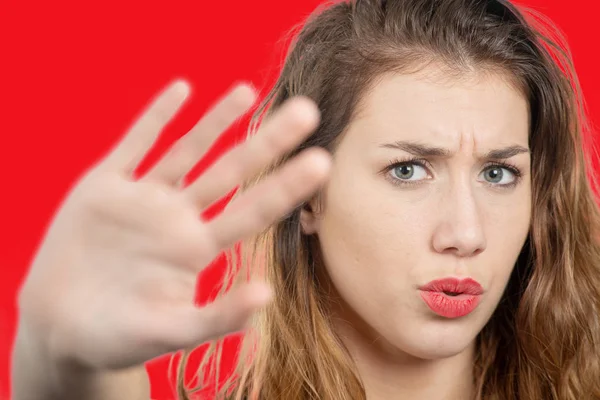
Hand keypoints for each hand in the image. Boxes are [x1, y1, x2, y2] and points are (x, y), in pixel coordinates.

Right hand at [17, 80, 330, 369]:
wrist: (62, 327)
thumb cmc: (118, 338)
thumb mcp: (169, 333)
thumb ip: (217, 317)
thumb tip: (268, 294)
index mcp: (196, 249)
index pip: (252, 212)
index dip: (286, 187)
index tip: (322, 161)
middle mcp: (177, 217)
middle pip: (231, 171)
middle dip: (268, 142)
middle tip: (308, 110)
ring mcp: (142, 199)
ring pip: (186, 150)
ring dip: (216, 120)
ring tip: (249, 91)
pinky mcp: (104, 187)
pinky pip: (133, 145)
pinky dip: (154, 118)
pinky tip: (181, 90)